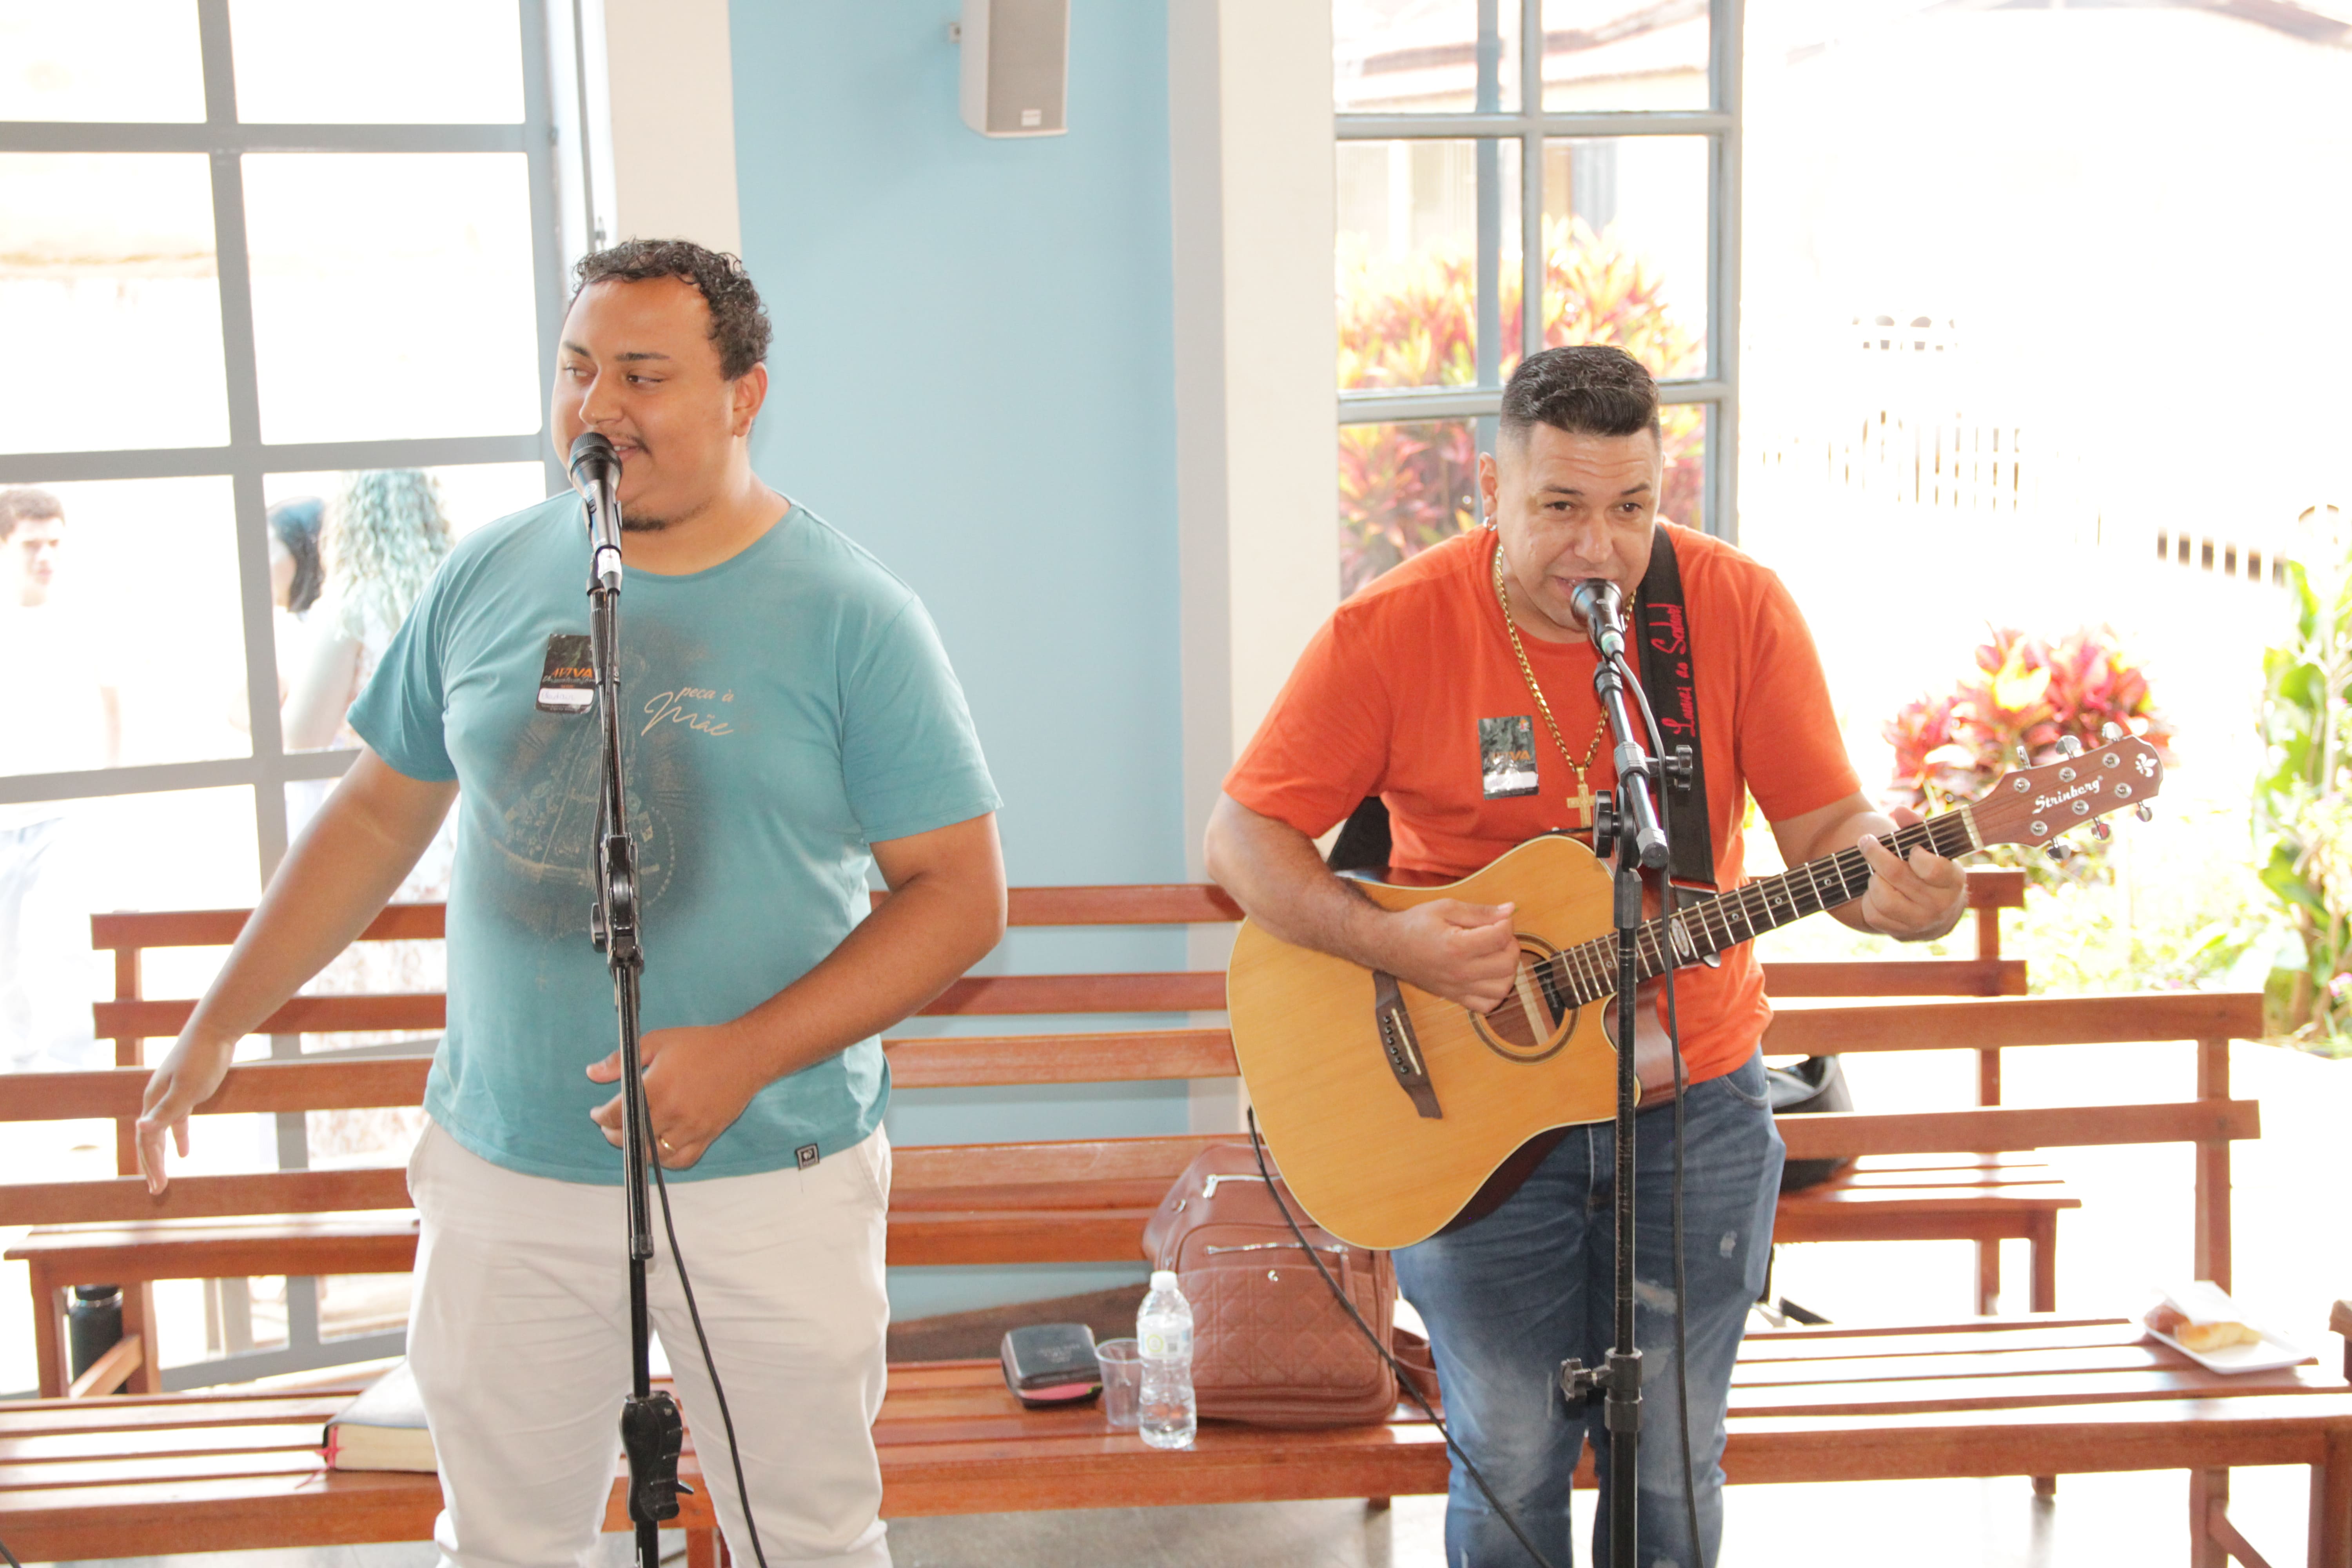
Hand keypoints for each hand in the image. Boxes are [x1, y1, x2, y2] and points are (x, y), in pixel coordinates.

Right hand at [136, 1029, 236, 1194]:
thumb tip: (141, 1129)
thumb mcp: (186, 1088)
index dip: (150, 1165)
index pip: (145, 1140)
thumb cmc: (202, 1059)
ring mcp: (170, 1095)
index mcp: (152, 1101)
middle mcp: (156, 1100)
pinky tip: (185, 1153)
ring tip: (163, 1177)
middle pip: (149, 1139)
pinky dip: (179, 1138)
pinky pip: (177, 1121)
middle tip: (157, 1190)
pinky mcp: (186, 1091)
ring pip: (161, 1132)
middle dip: (152, 1165)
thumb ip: (165, 1111)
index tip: (157, 1187)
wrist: (215, 1030)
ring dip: (162, 1155)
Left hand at [587, 1023, 763, 1168]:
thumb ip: (621, 1059)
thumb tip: (592, 1073)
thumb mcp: (658, 1041)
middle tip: (610, 1126)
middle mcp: (673, 1113)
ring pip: (653, 1154)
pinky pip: (681, 1160)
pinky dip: (665, 1160)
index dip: (600, 1116)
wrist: (745, 1054)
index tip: (597, 1113)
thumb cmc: (702, 1045)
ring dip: (635, 1149)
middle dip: (613, 1134)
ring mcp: (691, 1128)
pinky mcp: (707, 1136)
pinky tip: (657, 1149)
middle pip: (631, 1137)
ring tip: (631, 1137)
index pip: (616, 1115)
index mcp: (657, 1088)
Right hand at [1378, 899, 1521, 1012]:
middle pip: (1507, 964)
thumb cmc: (1415, 925)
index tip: (1499, 918)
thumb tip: (1510, 910)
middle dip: (1511, 945)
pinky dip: (1495, 992)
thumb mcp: (1446, 907)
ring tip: (1496, 954)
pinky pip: (1488, 1005)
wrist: (1389, 946)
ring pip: (1502, 988)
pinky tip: (1490, 975)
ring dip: (1507, 969)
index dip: (1507, 923)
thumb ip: (1480, 911)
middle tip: (1499, 935)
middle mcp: (1459, 972)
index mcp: (1456, 946)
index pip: (1501, 937)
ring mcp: (1458, 988)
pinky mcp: (1456, 998)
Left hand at [1856, 806, 1967, 940]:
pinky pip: (1874, 914)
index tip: (1910, 848)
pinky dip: (1869, 899)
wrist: (1936, 912)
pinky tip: (1876, 890)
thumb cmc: (1932, 869)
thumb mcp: (1932, 848)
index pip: (1933, 869)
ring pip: (1883, 897)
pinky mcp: (1900, 933)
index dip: (1916, 855)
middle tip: (1866, 841)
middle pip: (1898, 876)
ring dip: (1874, 880)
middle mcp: (1940, 905)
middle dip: (1876, 854)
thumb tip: (1900, 810)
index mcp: (1953, 881)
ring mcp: (1920, 922)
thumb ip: (1918, 827)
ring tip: (1876, 872)